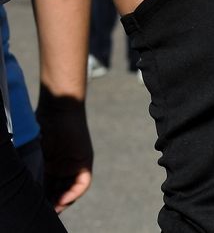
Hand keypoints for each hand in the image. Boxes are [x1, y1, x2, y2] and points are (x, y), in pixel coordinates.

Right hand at [35, 94, 92, 210]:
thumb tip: (19, 187)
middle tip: (43, 213)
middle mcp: (62, 169)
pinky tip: (64, 199)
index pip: (45, 190)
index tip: (31, 209)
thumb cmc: (39, 127)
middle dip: (51, 204)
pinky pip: (83, 182)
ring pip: (70, 190)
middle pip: (58, 193)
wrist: (58, 110)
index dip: (41, 201)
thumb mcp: (32, 152)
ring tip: (53, 210)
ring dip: (63, 202)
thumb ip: (29, 168)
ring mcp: (74, 165)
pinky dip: (74, 192)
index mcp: (47, 167)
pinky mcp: (84, 161)